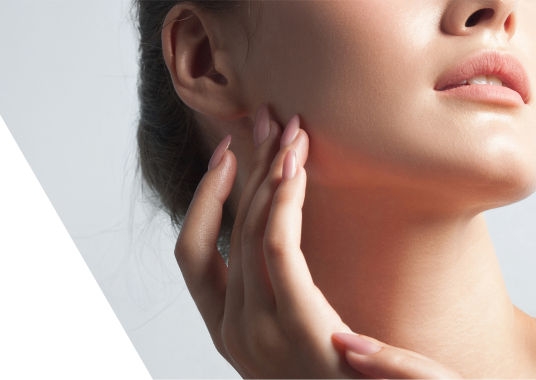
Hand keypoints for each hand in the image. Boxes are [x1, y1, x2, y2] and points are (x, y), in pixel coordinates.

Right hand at [175, 103, 463, 379]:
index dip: (203, 200)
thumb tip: (272, 230)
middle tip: (265, 119)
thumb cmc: (344, 376)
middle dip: (247, 168)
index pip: (192, 254)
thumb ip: (278, 290)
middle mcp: (232, 332)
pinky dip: (285, 200)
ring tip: (289, 129)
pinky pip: (280, 247)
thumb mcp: (297, 331)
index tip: (226, 155)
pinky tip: (295, 166)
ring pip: (252, 231)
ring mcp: (258, 333)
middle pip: (229, 229)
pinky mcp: (297, 327)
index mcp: (225, 331)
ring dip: (269, 173)